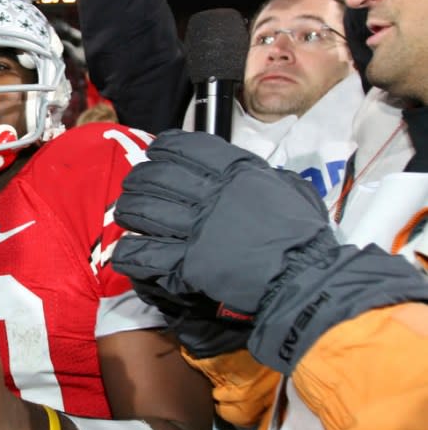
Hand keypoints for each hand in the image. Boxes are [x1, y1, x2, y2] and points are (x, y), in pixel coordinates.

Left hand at [112, 130, 427, 372]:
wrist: (304, 281)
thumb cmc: (302, 237)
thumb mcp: (286, 188)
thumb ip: (258, 174)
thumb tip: (240, 168)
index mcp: (235, 174)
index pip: (184, 148)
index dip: (162, 149)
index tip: (154, 155)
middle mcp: (210, 197)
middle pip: (154, 178)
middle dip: (137, 181)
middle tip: (133, 188)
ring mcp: (195, 232)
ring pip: (142, 212)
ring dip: (128, 212)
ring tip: (126, 216)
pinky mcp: (186, 266)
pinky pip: (142, 254)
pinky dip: (129, 252)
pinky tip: (127, 252)